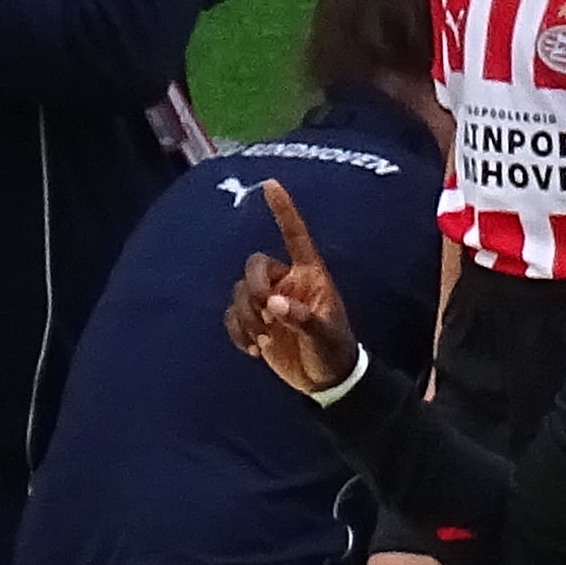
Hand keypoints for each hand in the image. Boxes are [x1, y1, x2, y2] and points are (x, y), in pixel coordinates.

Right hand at [225, 177, 362, 392]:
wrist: (325, 381)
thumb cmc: (333, 351)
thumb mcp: (325, 335)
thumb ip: (302, 317)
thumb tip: (273, 304)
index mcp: (309, 275)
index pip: (294, 236)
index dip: (284, 210)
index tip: (270, 184)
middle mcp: (286, 282)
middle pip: (254, 266)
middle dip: (253, 291)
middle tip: (264, 317)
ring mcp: (269, 301)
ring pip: (240, 293)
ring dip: (245, 318)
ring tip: (263, 342)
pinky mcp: (255, 323)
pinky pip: (232, 315)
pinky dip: (237, 331)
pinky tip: (253, 350)